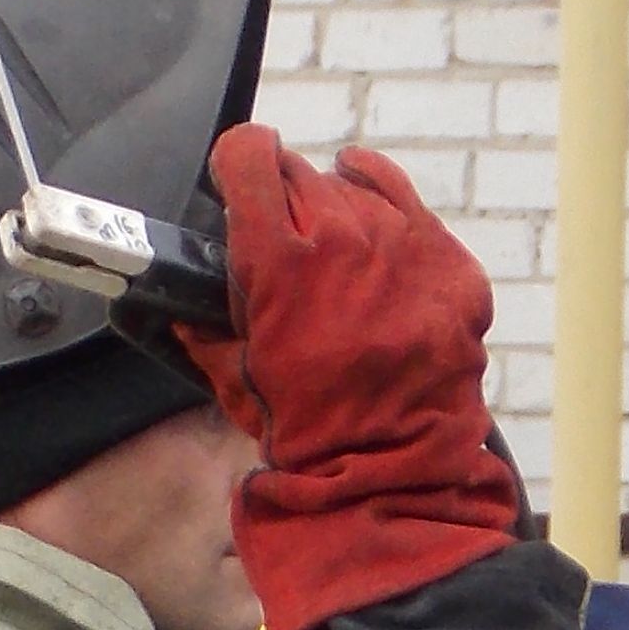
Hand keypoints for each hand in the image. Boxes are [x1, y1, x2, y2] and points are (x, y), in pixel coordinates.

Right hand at [174, 126, 523, 629]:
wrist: (392, 473)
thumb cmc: (305, 430)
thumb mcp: (232, 375)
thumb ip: (201, 327)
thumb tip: (176, 304)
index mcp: (276, 256)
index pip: (248, 156)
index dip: (238, 163)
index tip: (238, 177)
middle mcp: (342, 235)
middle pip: (302, 174)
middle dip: (288, 200)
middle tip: (287, 241)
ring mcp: (405, 247)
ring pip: (359, 190)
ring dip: (341, 211)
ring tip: (337, 256)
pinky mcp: (451, 266)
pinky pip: (412, 209)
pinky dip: (392, 213)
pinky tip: (380, 230)